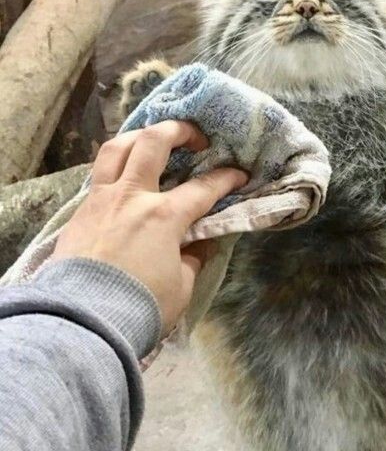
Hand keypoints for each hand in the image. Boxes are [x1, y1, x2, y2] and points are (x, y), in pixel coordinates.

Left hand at [54, 121, 247, 331]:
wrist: (85, 319)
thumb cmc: (142, 305)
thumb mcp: (181, 286)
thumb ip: (192, 259)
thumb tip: (199, 245)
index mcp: (164, 216)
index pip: (203, 188)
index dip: (226, 178)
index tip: (239, 175)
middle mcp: (132, 197)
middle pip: (153, 143)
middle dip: (178, 131)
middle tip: (194, 136)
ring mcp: (102, 200)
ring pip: (116, 148)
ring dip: (138, 137)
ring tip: (152, 140)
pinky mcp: (80, 212)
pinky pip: (99, 176)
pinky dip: (116, 167)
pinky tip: (125, 178)